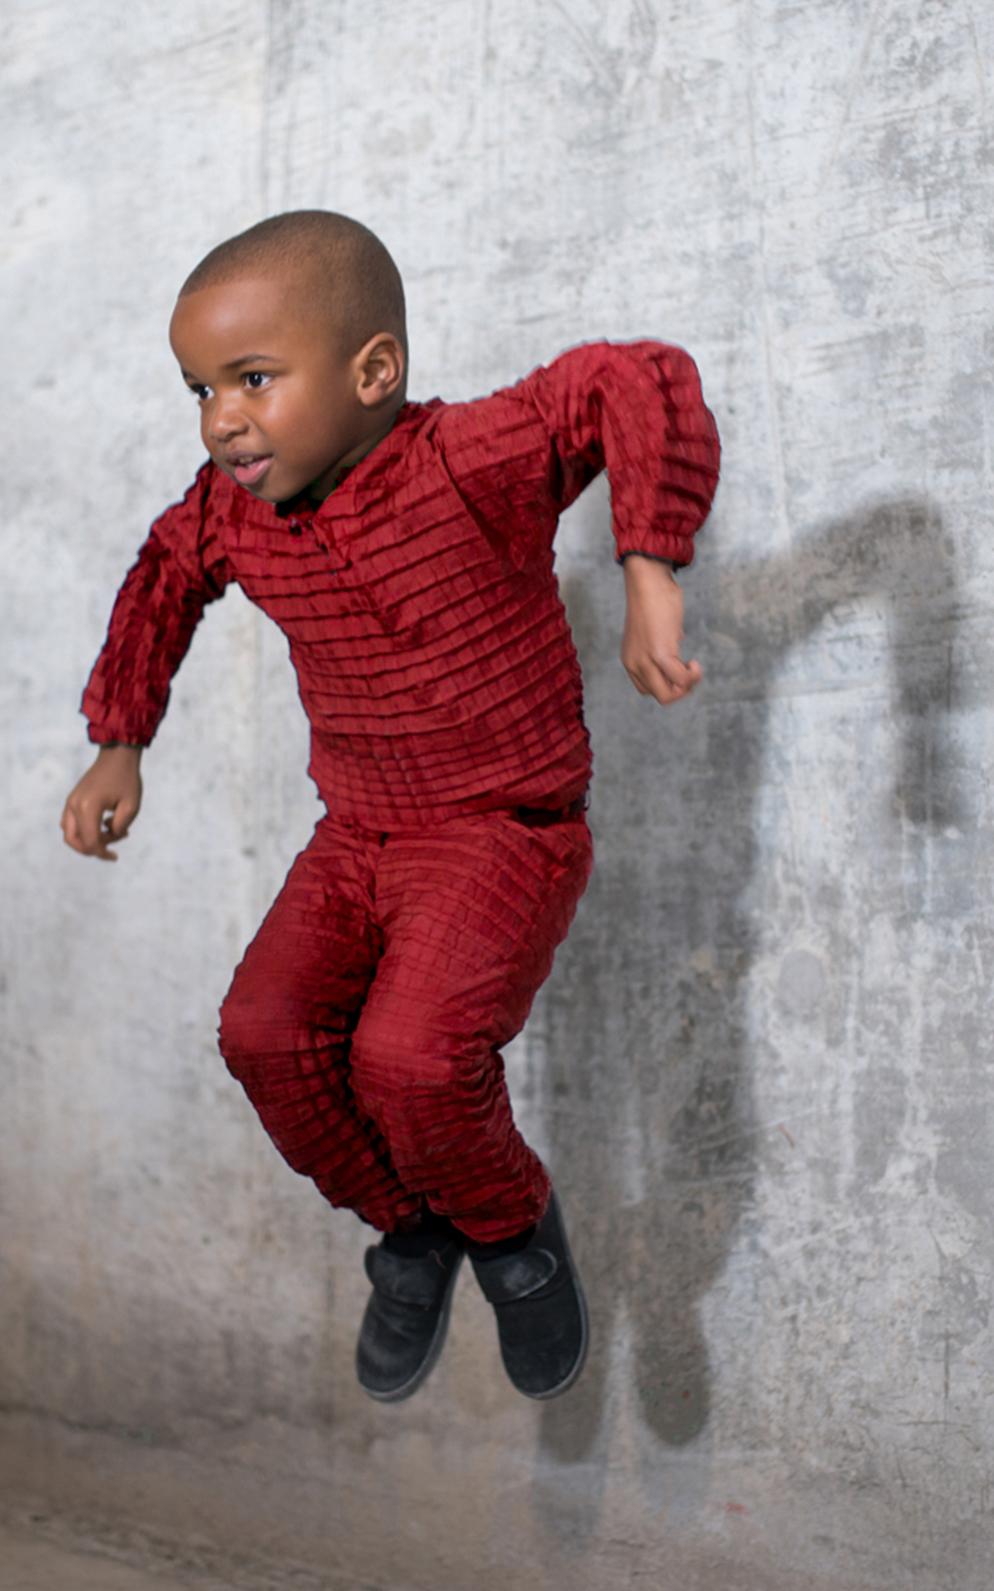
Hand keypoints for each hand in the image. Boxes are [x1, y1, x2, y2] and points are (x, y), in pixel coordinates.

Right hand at [61, 744, 143, 861]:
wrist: (117, 756)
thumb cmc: (127, 779)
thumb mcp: (131, 807)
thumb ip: (119, 828)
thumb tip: (108, 837)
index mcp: (89, 807)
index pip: (91, 841)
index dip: (102, 853)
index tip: (115, 856)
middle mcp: (75, 805)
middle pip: (74, 840)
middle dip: (91, 850)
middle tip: (110, 851)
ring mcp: (71, 802)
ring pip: (69, 833)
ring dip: (86, 840)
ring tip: (111, 833)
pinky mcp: (72, 799)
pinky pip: (71, 823)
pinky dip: (83, 831)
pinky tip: (104, 825)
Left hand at [621, 555, 701, 705]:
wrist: (648, 581)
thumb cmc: (652, 600)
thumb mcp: (652, 630)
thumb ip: (660, 644)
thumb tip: (675, 648)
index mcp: (630, 660)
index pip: (648, 689)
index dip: (668, 683)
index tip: (679, 665)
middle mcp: (635, 664)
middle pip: (660, 696)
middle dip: (681, 690)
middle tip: (690, 671)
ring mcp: (645, 661)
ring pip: (668, 695)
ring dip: (687, 686)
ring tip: (693, 667)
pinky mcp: (659, 653)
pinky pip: (680, 679)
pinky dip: (692, 676)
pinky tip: (695, 663)